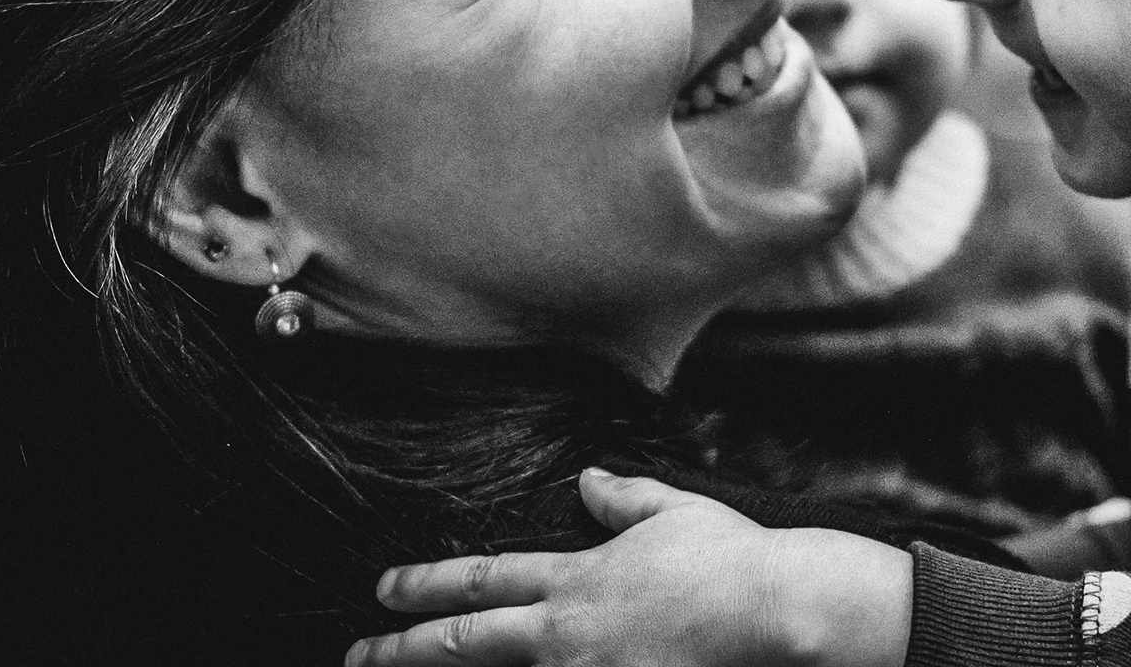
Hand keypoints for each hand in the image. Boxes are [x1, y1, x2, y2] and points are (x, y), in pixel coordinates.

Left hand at [344, 468, 914, 666]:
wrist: (772, 608)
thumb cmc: (732, 559)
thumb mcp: (674, 511)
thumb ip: (623, 498)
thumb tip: (586, 480)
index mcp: (577, 580)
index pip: (484, 579)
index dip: (428, 583)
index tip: (385, 587)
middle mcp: (566, 633)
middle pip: (467, 641)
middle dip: (404, 647)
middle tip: (358, 652)